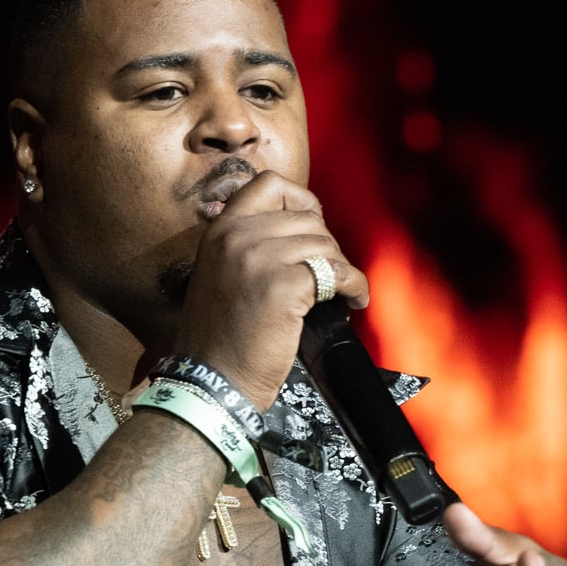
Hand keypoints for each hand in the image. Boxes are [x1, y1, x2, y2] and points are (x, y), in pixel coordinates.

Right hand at [176, 169, 368, 407]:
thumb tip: (304, 233)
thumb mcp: (222, 276)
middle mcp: (237, 236)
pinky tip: (354, 302)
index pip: (268, 183)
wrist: (211, 381)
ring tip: (342, 294)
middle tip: (329, 276)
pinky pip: (338, 273)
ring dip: (341, 270)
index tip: (313, 226)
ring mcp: (260, 258)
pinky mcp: (285, 286)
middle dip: (326, 248)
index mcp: (220, 230)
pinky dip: (355, 287)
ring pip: (325, 245)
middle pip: (307, 219)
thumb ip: (250, 247)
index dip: (300, 199)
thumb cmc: (222, 338)